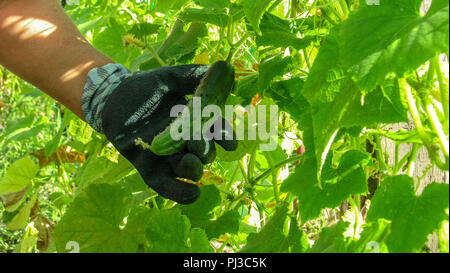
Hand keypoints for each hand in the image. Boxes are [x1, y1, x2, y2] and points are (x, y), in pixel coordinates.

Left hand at [83, 64, 236, 203]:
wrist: (114, 95)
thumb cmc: (146, 87)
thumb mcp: (171, 77)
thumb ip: (194, 75)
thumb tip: (224, 68)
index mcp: (195, 122)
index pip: (215, 132)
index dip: (224, 137)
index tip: (230, 142)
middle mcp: (184, 142)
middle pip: (203, 152)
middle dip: (204, 150)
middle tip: (198, 144)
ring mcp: (166, 156)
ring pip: (187, 169)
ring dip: (194, 169)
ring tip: (193, 163)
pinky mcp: (147, 167)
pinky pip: (164, 184)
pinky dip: (179, 192)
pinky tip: (193, 194)